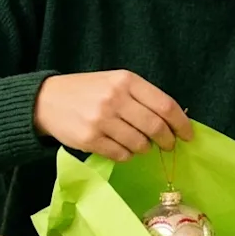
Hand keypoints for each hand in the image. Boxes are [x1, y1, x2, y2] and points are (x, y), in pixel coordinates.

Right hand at [34, 70, 192, 161]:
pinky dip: (126, 155)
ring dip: (144, 148)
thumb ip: (141, 97)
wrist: (46, 100)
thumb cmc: (88, 91)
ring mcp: (101, 120)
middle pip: (155, 127)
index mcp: (126, 80)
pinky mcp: (90, 139)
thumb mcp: (115, 82)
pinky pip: (121, 155)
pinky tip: (121, 147)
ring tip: (139, 144)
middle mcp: (115, 98)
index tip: (188, 135)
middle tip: (167, 145)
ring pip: (139, 144)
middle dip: (167, 140)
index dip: (181, 123)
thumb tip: (173, 122)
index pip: (165, 105)